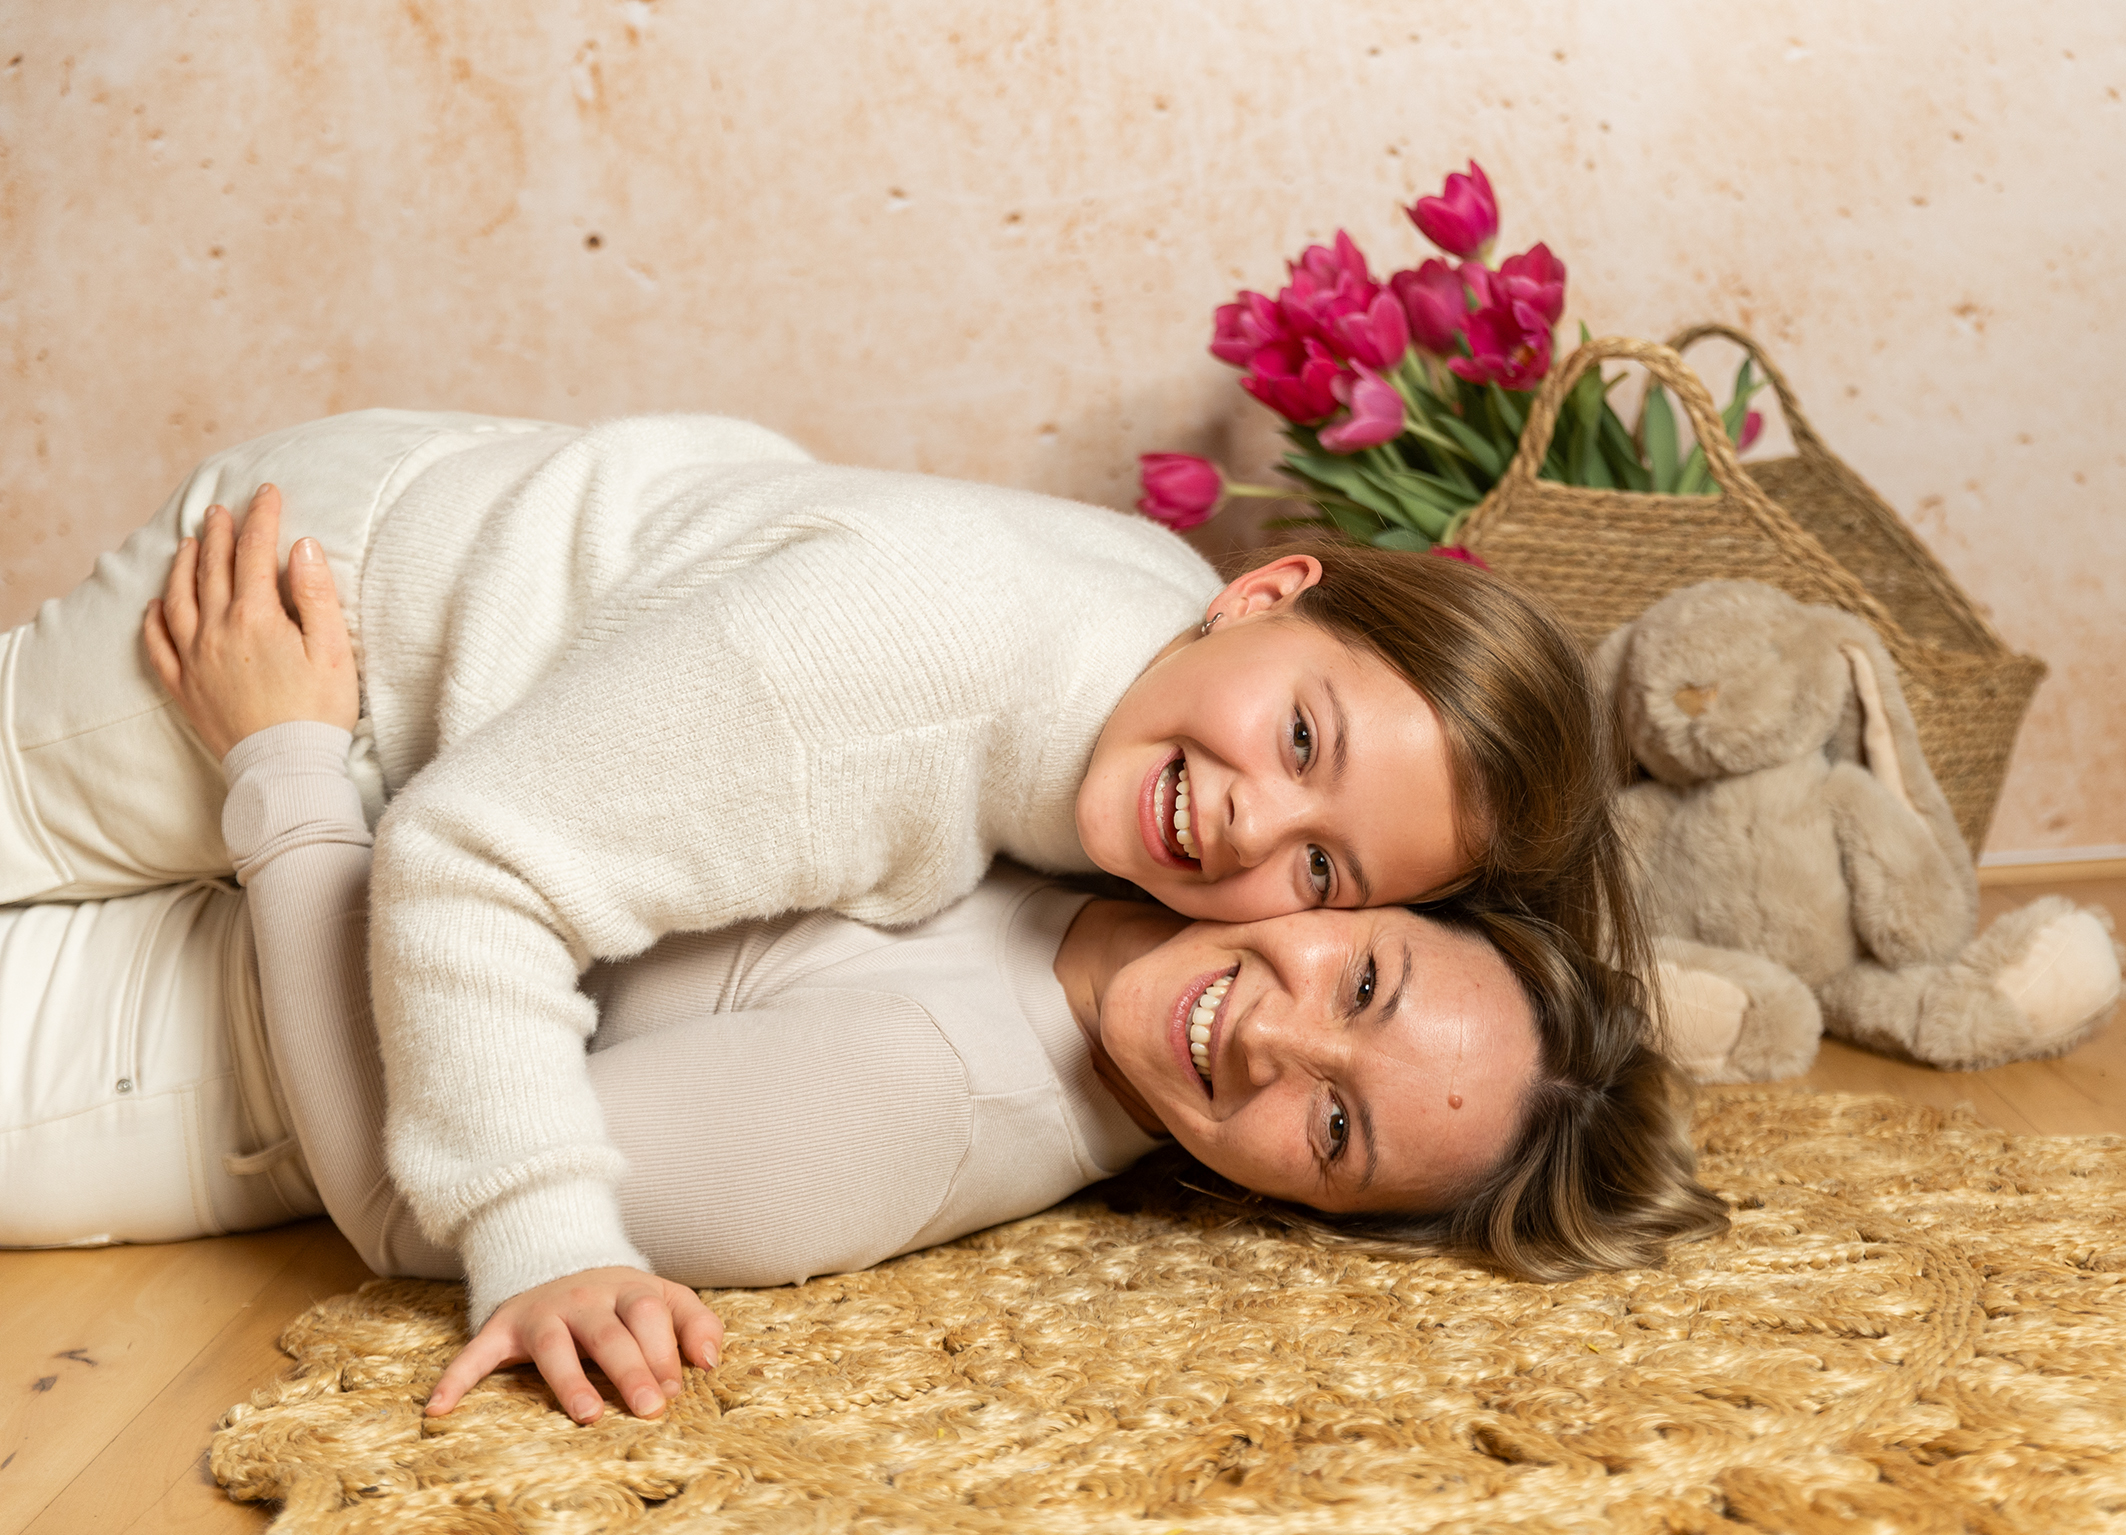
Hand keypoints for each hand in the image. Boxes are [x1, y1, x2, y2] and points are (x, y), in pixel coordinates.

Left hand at [143, 484, 357, 759]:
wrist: (285, 768)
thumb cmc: (319, 711)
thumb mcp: (333, 650)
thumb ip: (316, 595)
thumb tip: (301, 546)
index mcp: (256, 617)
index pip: (257, 553)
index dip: (262, 518)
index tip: (267, 493)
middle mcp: (217, 630)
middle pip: (214, 569)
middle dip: (221, 533)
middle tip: (221, 508)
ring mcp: (195, 659)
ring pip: (180, 598)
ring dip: (185, 566)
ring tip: (191, 543)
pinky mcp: (185, 688)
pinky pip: (158, 645)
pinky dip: (153, 619)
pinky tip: (154, 604)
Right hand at [425, 1266, 723, 1422]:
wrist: (557, 1260)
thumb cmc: (622, 1299)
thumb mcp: (664, 1298)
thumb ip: (696, 1323)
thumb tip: (711, 1361)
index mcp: (628, 1289)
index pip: (650, 1313)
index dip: (664, 1350)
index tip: (675, 1390)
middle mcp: (585, 1297)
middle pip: (609, 1331)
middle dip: (632, 1369)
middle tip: (650, 1408)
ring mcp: (541, 1311)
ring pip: (554, 1345)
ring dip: (569, 1381)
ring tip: (588, 1415)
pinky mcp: (503, 1326)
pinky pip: (478, 1351)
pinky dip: (458, 1378)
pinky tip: (441, 1408)